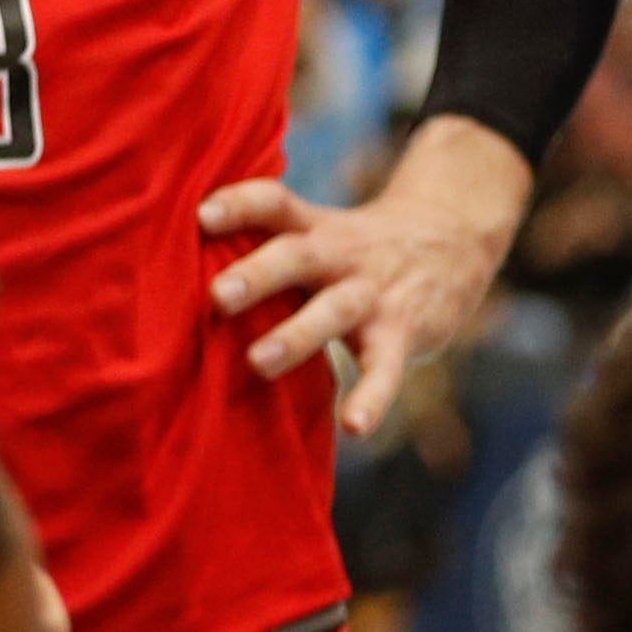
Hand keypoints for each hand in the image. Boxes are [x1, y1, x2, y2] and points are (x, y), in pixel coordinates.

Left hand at [200, 116, 532, 436]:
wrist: (455, 240)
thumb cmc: (360, 248)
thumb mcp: (322, 231)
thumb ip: (270, 249)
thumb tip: (177, 276)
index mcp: (316, 228)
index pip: (275, 204)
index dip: (240, 204)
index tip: (201, 216)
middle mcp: (342, 256)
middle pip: (297, 257)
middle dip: (258, 275)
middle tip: (217, 297)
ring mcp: (374, 296)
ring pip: (334, 311)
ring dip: (297, 335)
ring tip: (258, 362)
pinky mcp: (403, 334)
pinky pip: (386, 369)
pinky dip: (372, 398)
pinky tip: (354, 427)